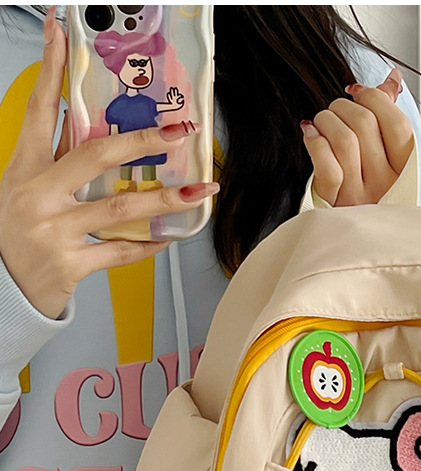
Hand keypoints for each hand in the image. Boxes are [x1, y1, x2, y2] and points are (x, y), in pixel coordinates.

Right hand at [0, 8, 215, 318]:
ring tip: (200, 192)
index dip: (52, 67)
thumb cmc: (18, 233)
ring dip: (165, 199)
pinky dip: (148, 245)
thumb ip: (59, 163)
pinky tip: (170, 237)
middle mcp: (37, 194)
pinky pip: (119, 251)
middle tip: (179, 132)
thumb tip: (100, 133)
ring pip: (119, 207)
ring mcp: (53, 230)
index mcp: (24, 167)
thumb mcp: (27, 189)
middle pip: (95, 155)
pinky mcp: (69, 264)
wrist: (2, 288)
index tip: (63, 30)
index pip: (39, 108)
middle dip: (142, 141)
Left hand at [300, 68, 413, 206]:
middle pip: (366, 124)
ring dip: (326, 120)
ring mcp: (359, 195)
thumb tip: (391, 80)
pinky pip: (325, 164)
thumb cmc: (376, 197)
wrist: (358, 241)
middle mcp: (385, 184)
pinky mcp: (334, 202)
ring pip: (343, 139)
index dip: (374, 97)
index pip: (395, 122)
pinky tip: (311, 134)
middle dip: (345, 106)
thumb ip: (391, 118)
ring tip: (322, 123)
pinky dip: (314, 141)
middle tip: (337, 111)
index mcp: (404, 171)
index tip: (360, 93)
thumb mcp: (392, 161)